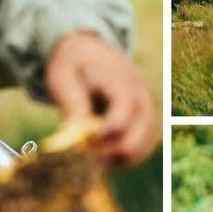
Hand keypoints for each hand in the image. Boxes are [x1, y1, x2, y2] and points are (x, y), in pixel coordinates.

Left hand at [45, 31, 157, 168]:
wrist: (87, 50)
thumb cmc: (73, 65)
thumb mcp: (64, 79)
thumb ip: (73, 106)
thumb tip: (74, 136)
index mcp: (121, 78)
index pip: (123, 114)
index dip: (105, 134)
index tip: (85, 144)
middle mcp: (141, 92)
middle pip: (143, 131)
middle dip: (115, 150)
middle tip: (89, 157)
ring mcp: (147, 105)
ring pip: (148, 141)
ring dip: (124, 157)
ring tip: (97, 161)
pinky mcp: (146, 116)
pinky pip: (146, 142)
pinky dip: (129, 155)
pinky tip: (107, 158)